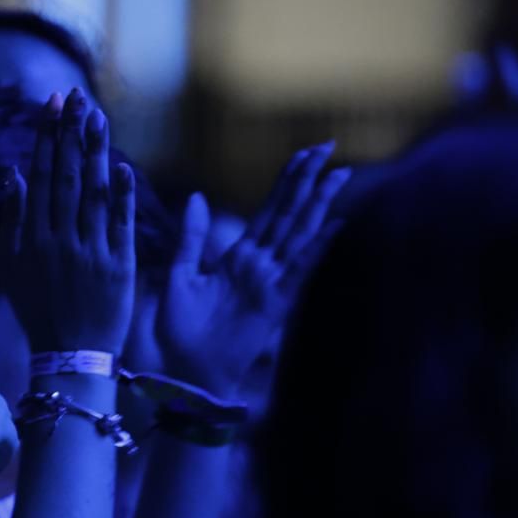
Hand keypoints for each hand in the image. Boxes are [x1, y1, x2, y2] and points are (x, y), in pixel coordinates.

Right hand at [0, 89, 136, 354]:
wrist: (71, 354)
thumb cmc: (39, 308)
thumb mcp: (11, 267)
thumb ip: (12, 220)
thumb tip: (14, 174)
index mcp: (32, 238)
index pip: (41, 176)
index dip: (47, 137)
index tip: (52, 104)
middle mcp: (60, 240)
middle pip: (67, 176)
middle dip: (71, 133)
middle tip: (76, 96)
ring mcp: (92, 252)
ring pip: (94, 192)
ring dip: (96, 152)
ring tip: (97, 116)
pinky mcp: (120, 265)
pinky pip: (122, 223)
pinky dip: (123, 194)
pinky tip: (124, 165)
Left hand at [157, 144, 347, 397]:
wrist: (183, 371)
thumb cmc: (179, 330)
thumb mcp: (179, 274)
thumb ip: (191, 237)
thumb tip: (197, 196)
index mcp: (238, 255)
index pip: (270, 209)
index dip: (288, 180)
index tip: (306, 153)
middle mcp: (260, 265)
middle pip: (290, 214)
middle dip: (308, 180)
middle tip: (328, 146)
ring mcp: (270, 282)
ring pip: (298, 234)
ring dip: (317, 204)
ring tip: (338, 174)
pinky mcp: (274, 303)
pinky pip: (298, 269)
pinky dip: (315, 247)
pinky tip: (335, 224)